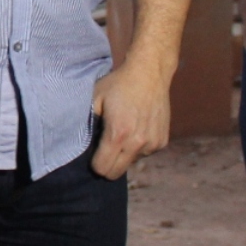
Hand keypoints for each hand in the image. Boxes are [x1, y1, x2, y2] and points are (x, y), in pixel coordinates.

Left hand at [90, 60, 171, 179]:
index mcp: (118, 134)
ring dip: (125, 154)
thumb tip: (83, 142)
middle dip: (107, 166)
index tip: (93, 155)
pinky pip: (145, 153)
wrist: (150, 72)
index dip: (94, 165)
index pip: (102, 169)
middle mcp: (137, 143)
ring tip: (124, 132)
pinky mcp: (162, 141)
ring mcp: (152, 143)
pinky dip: (139, 147)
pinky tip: (137, 128)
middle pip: (116, 173)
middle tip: (104, 151)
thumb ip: (88, 123)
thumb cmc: (119, 84)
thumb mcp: (95, 99)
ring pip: (131, 162)